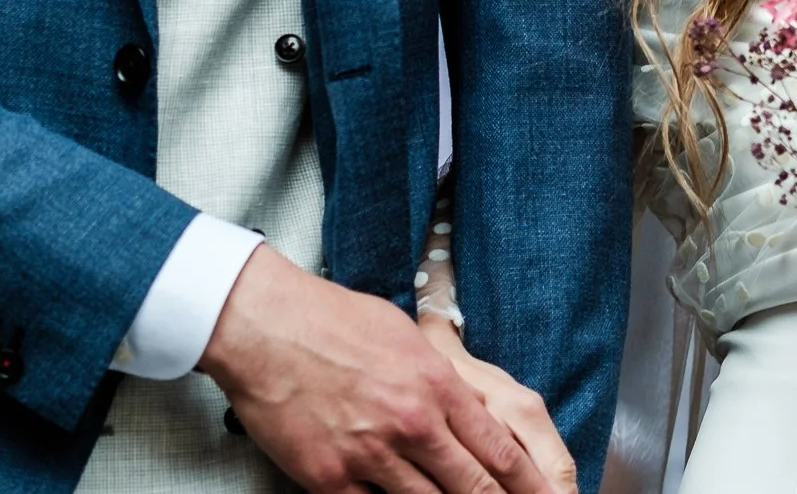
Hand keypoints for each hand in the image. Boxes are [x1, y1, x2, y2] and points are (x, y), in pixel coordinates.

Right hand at [199, 245, 554, 493]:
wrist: (267, 327)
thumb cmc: (335, 320)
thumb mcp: (408, 338)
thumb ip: (443, 379)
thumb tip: (468, 408)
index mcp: (439, 386)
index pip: (500, 450)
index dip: (529, 483)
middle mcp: (412, 425)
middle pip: (474, 487)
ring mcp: (371, 456)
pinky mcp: (330, 479)